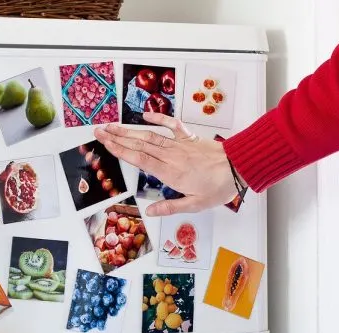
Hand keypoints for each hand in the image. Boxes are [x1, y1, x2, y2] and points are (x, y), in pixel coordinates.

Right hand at [94, 112, 237, 216]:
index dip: (120, 150)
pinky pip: (171, 125)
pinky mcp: (188, 138)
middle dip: (117, 137)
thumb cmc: (219, 187)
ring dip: (129, 130)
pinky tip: (145, 115)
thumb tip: (150, 210)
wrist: (239, 168)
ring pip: (149, 135)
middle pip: (138, 144)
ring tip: (113, 126)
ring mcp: (179, 145)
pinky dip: (158, 118)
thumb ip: (170, 206)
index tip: (105, 144)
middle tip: (99, 131)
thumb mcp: (195, 204)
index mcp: (170, 173)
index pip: (139, 159)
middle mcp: (170, 156)